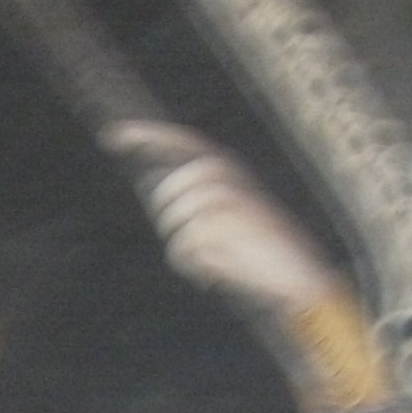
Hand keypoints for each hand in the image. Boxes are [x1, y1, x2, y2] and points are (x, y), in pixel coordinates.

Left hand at [105, 121, 339, 315]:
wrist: (301, 277)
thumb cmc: (261, 257)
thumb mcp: (228, 228)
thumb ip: (198, 212)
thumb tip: (164, 207)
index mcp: (231, 172)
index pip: (185, 141)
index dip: (148, 135)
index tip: (111, 136)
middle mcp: (234, 177)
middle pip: (181, 181)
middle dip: (172, 211)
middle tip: (184, 240)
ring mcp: (234, 198)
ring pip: (183, 214)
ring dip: (185, 243)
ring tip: (205, 262)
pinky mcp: (232, 224)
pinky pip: (189, 241)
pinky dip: (193, 263)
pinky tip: (212, 274)